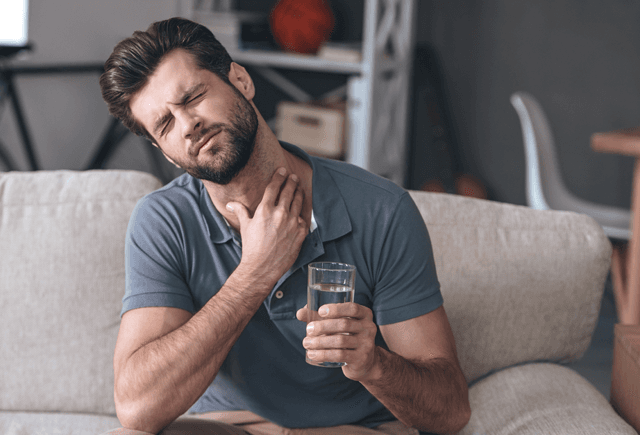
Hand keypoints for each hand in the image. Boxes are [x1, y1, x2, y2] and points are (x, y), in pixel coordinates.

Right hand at [226, 168, 307, 286]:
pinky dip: (301, 213)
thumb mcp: (245, 226)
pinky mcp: (301, 233)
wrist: (262, 267)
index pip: (274, 187)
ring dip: (299, 193)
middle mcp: (280, 213)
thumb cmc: (251, 247)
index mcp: (265, 210)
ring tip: (299, 188)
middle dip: (291, 182)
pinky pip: (303, 219)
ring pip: (298, 202)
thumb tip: (230, 204)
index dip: (279, 177)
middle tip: (293, 177)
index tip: (282, 171)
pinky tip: (300, 211)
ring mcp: (292, 223)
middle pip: (289, 191)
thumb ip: (240, 211)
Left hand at [296, 303, 379, 381]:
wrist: (364, 362)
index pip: (352, 308)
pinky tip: (312, 355)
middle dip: (323, 326)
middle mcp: (369, 327)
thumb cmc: (347, 337)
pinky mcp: (361, 359)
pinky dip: (323, 354)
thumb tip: (300, 313)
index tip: (320, 311)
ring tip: (306, 343)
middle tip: (308, 330)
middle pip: (344, 324)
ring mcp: (367, 344)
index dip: (336, 309)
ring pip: (340, 341)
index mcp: (365, 315)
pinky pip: (340, 355)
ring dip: (319, 342)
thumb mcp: (337, 325)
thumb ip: (320, 317)